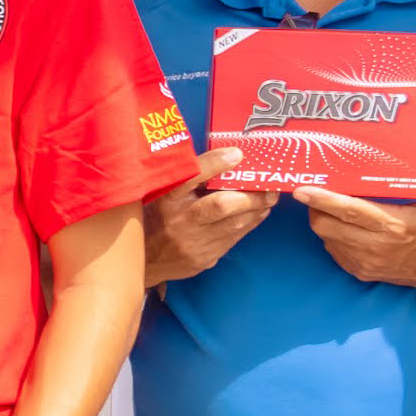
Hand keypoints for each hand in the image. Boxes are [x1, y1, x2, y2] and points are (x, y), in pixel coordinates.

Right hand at [141, 149, 272, 282]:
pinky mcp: (203, 259)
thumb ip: (189, 179)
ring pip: (234, 225)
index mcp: (166, 199)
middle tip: (270, 188)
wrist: (144, 261)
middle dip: (252, 196)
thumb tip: (226, 158)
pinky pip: (232, 240)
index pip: (191, 177)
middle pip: (222, 205)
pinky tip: (255, 216)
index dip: (215, 164)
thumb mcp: (164, 194)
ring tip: (268, 200)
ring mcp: (192, 244)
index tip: (237, 154)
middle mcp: (179, 221)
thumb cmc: (157, 219)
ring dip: (256, 211)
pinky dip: (248, 225)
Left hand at [301, 160, 415, 296]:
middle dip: (315, 208)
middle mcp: (374, 246)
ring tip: (326, 204)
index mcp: (393, 226)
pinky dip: (332, 236)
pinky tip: (341, 224)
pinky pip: (334, 251)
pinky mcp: (361, 272)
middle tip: (315, 190)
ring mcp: (365, 262)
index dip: (323, 199)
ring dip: (322, 221)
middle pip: (327, 225)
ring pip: (327, 238)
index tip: (302, 189)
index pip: (350, 211)